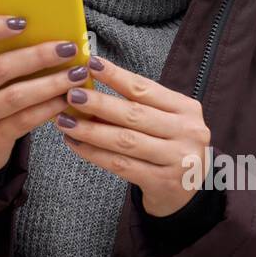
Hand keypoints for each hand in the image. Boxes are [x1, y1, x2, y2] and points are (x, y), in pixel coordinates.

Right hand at [0, 16, 90, 172]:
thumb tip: (45, 31)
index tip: (23, 21)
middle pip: (0, 68)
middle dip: (39, 56)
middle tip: (68, 49)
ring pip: (16, 96)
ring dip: (51, 83)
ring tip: (76, 75)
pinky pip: (24, 121)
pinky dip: (48, 108)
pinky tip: (65, 99)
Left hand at [56, 57, 210, 217]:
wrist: (190, 192)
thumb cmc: (170, 148)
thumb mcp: (166, 121)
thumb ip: (138, 106)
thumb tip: (90, 90)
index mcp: (186, 109)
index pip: (145, 89)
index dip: (116, 76)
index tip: (91, 64)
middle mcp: (186, 132)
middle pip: (134, 114)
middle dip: (98, 103)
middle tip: (70, 95)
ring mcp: (178, 159)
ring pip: (125, 140)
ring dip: (90, 129)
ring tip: (65, 121)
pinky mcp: (163, 182)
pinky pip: (121, 164)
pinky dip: (94, 153)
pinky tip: (75, 144)